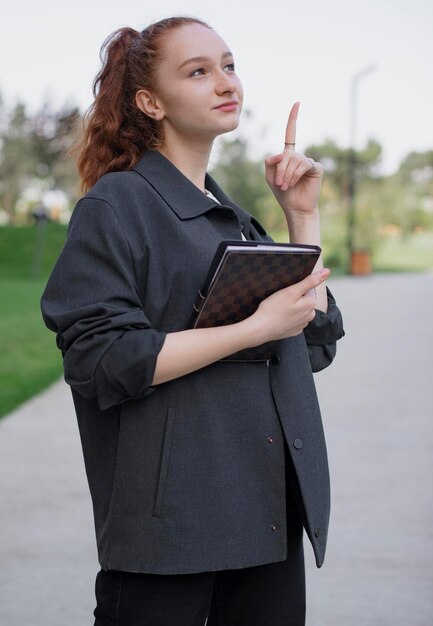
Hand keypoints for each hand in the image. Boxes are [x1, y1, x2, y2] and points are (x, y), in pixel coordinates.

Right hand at [245, 268, 330, 345]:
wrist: (260, 329)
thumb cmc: (273, 309)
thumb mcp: (291, 291)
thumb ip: (310, 281)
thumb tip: (327, 272)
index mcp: (311, 304)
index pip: (307, 289)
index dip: (295, 289)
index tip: (284, 293)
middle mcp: (310, 316)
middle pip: (304, 300)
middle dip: (294, 298)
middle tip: (280, 300)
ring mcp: (302, 325)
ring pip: (299, 310)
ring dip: (291, 308)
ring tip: (278, 309)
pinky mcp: (294, 331)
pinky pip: (293, 320)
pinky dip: (287, 318)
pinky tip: (279, 318)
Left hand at [264, 102, 323, 216]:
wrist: (295, 207)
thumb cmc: (283, 193)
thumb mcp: (270, 177)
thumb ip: (270, 162)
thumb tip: (281, 153)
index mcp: (289, 156)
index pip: (291, 134)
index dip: (293, 119)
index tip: (297, 104)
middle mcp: (300, 156)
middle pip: (286, 154)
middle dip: (280, 169)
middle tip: (279, 183)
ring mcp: (308, 161)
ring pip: (294, 160)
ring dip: (287, 174)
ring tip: (286, 185)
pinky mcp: (316, 167)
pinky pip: (303, 164)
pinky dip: (295, 174)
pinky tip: (294, 183)